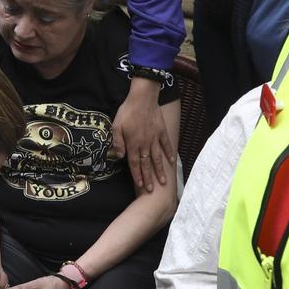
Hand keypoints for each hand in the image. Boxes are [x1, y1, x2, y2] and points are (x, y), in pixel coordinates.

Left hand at [112, 79, 175, 193]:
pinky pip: (166, 144)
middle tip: (151, 190)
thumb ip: (118, 141)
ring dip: (160, 170)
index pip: (134, 163)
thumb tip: (120, 156)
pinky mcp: (161, 131)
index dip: (137, 175)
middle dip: (148, 178)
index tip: (140, 186)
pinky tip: (171, 161)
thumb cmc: (127, 111)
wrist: (143, 97)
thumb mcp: (116, 125)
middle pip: (146, 164)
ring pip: (157, 158)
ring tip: (163, 181)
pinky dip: (169, 153)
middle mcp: (145, 144)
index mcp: (133, 143)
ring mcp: (155, 138)